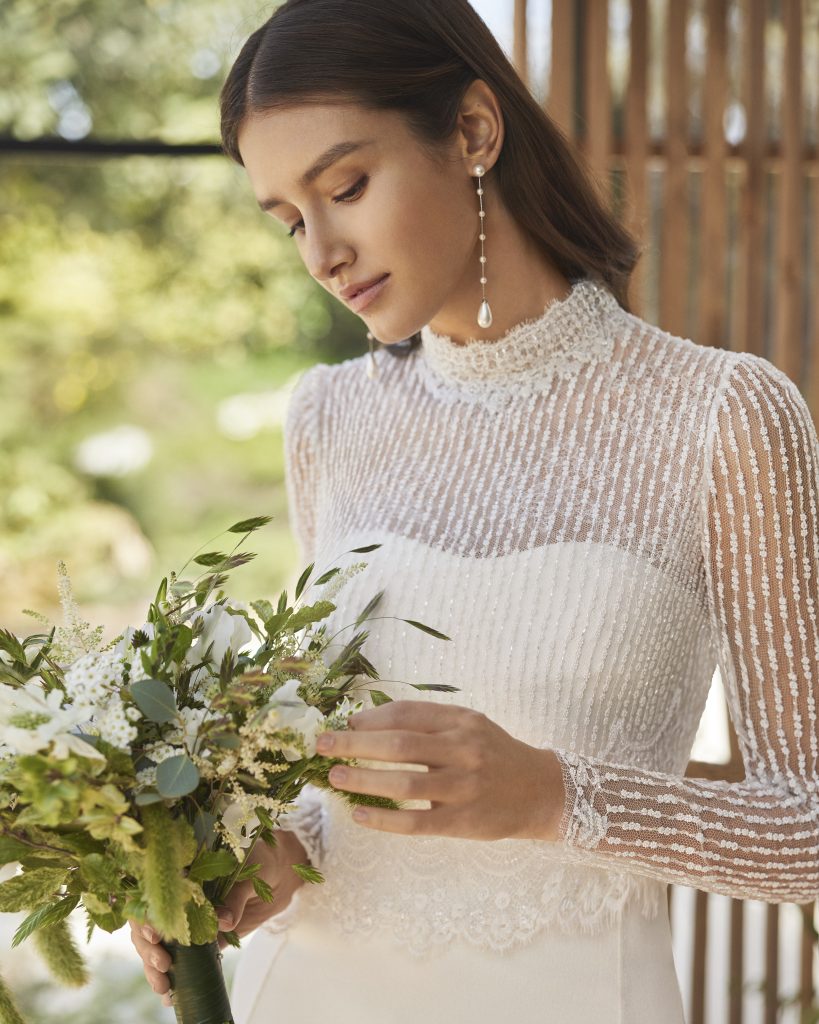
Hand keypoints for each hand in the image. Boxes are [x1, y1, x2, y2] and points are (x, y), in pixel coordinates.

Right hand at [128, 830, 307, 1006]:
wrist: (278, 875)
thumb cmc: (261, 863)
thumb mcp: (249, 874)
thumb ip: (235, 896)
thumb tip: (224, 921)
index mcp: (183, 874)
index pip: (153, 894)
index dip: (147, 915)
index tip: (154, 934)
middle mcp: (179, 899)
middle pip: (148, 924)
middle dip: (149, 948)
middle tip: (162, 963)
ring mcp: (188, 921)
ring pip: (159, 946)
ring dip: (155, 968)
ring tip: (164, 987)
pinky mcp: (202, 940)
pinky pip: (183, 959)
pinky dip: (173, 977)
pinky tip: (170, 996)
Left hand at [316, 700, 564, 840]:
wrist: (541, 791)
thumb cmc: (495, 754)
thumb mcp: (469, 726)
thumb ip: (428, 722)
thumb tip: (368, 723)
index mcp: (461, 722)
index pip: (406, 714)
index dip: (370, 718)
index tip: (345, 725)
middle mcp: (463, 750)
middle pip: (399, 744)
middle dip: (354, 744)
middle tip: (322, 745)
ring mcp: (464, 788)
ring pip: (404, 783)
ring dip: (364, 779)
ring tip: (335, 777)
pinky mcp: (463, 822)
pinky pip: (416, 822)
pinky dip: (385, 819)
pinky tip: (361, 815)